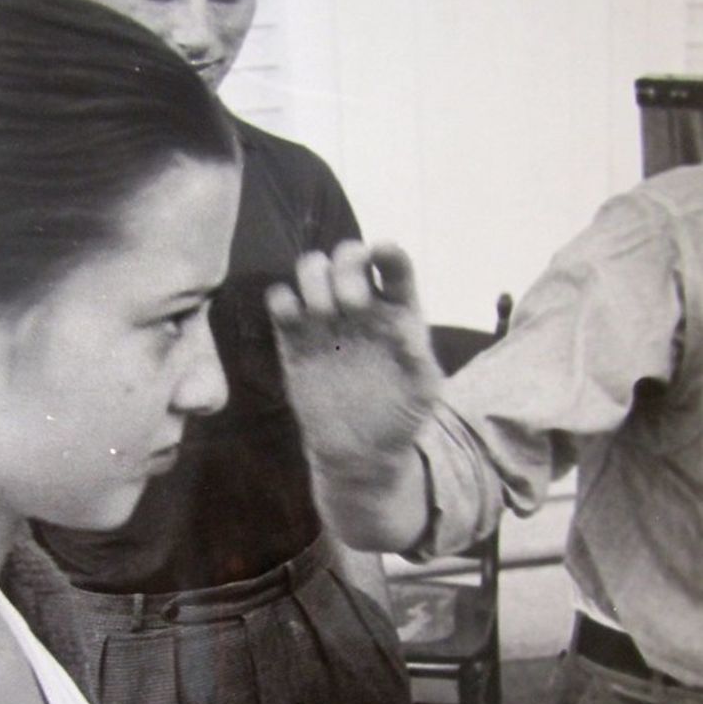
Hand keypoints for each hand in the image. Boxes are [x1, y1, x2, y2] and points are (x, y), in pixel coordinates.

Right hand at [266, 241, 439, 548]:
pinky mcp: (294, 339)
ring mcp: (325, 320)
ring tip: (324, 315)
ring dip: (315, 280)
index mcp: (397, 310)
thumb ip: (420, 358)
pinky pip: (279, 300)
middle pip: (347, 256)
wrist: (360, 451)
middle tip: (352, 304)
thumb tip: (405, 327)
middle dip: (346, 268)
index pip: (393, 265)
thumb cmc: (400, 418)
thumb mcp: (423, 391)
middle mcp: (360, 306)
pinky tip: (296, 324)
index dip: (387, 252)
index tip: (380, 254)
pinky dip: (283, 301)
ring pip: (311, 268)